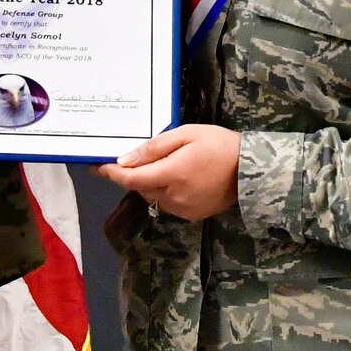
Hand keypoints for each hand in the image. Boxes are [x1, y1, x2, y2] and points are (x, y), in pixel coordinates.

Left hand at [96, 125, 238, 220]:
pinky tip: (178, 178)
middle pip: (141, 188)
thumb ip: (154, 148)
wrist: (252, 169)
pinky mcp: (192, 215)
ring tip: (164, 165)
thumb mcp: (187, 135)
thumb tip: (125, 160)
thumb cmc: (219, 144)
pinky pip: (168, 203)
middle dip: (134, 174)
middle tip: (135, 158)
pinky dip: (165, 192)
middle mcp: (173, 197)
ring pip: (153, 197)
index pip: (131, 179)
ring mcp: (183, 209)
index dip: (112, 173)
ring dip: (150, 183)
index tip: (98, 166)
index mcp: (171, 175)